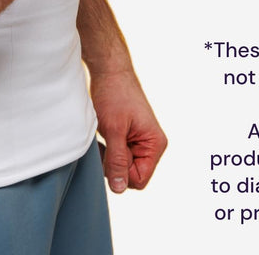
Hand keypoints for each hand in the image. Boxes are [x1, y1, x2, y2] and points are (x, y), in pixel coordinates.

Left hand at [90, 67, 166, 192]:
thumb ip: (117, 160)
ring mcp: (140, 141)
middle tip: (103, 142)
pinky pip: (118, 154)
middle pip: (130, 174)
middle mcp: (151, 145)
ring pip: (122, 164)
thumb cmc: (114, 94)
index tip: (108, 152)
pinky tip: (103, 135)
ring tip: (103, 135)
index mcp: (155, 144)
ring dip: (109, 156)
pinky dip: (108, 149)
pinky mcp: (129, 136)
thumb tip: (119, 188)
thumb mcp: (113, 130)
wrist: (109, 69)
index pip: (139, 179)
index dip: (120, 172)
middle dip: (113, 164)